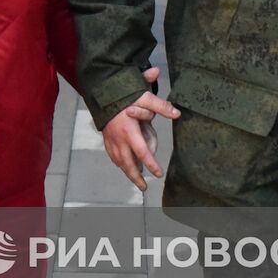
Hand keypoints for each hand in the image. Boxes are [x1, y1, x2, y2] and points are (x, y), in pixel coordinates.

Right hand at [102, 67, 180, 191]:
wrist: (100, 89)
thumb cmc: (123, 93)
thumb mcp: (144, 96)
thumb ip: (161, 106)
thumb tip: (177, 113)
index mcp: (129, 130)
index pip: (141, 152)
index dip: (150, 164)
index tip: (158, 174)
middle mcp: (118, 138)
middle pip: (127, 163)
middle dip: (135, 177)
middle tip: (143, 188)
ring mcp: (110, 138)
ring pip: (118, 160)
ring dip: (126, 171)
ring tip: (136, 179)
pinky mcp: (106, 136)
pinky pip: (112, 154)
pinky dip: (118, 162)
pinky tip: (122, 166)